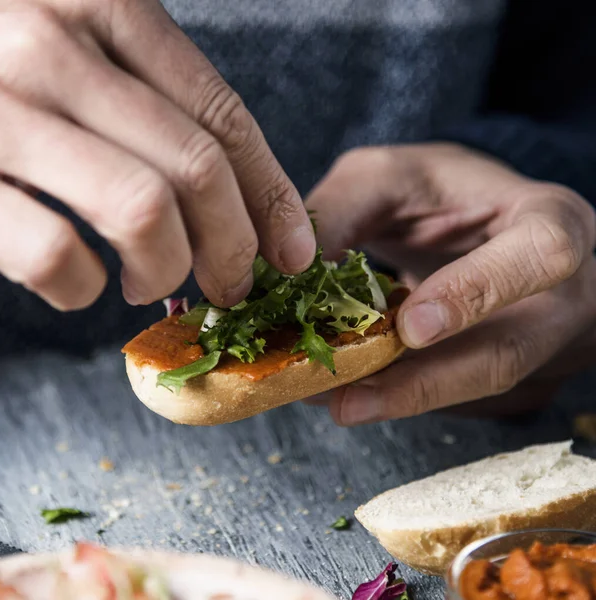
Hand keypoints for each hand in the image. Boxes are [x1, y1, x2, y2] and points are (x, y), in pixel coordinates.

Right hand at [0, 0, 314, 309]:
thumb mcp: (78, 45)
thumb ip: (148, 100)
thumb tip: (243, 203)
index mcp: (101, 1)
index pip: (222, 116)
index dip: (272, 197)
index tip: (295, 253)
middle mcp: (49, 40)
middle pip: (197, 170)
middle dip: (233, 248)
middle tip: (231, 285)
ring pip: (142, 212)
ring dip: (165, 270)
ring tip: (151, 283)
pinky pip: (54, 254)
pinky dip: (83, 288)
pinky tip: (82, 286)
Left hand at [306, 143, 595, 424]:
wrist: (473, 219)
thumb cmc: (439, 189)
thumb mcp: (389, 175)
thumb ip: (343, 212)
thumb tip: (292, 280)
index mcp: (550, 222)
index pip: (538, 258)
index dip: (476, 294)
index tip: (409, 328)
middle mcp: (557, 293)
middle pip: (505, 356)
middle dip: (422, 386)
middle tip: (347, 402)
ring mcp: (536, 339)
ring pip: (473, 388)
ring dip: (400, 400)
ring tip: (332, 402)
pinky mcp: (505, 367)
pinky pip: (456, 393)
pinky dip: (401, 396)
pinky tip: (349, 392)